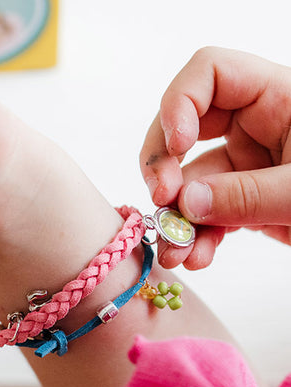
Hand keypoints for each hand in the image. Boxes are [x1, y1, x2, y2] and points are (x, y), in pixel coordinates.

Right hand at [140, 47, 290, 269]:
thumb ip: (248, 195)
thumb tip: (185, 204)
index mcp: (278, 98)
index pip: (210, 74)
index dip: (179, 103)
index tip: (177, 145)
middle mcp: (255, 127)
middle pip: (182, 129)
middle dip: (164, 168)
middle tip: (160, 204)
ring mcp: (246, 166)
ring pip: (189, 183)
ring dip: (176, 220)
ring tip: (178, 252)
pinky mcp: (243, 202)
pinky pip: (205, 214)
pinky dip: (196, 238)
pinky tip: (197, 258)